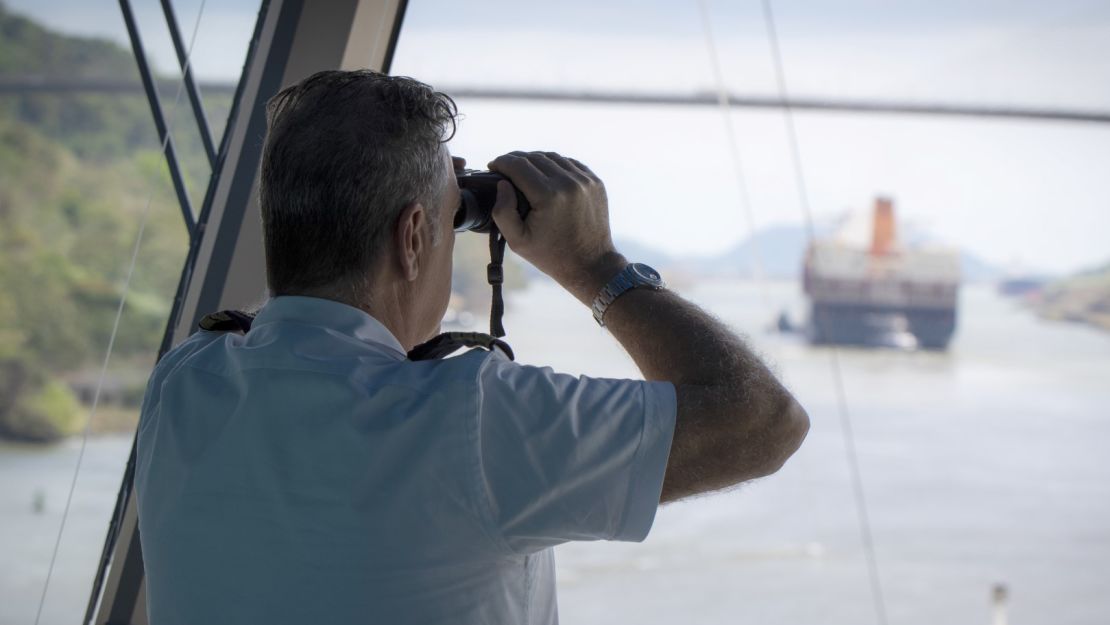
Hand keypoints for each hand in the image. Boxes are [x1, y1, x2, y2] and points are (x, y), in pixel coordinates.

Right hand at [487, 151, 625, 304]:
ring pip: (552, 157)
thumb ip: (502, 211)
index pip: (518, 165)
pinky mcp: (595, 182)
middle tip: (504, 168)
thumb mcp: (517, 240)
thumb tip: (502, 184)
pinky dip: (554, 166)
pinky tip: (545, 175)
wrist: (590, 264)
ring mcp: (585, 181)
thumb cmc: (551, 255)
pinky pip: (569, 164)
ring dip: (534, 161)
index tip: (492, 166)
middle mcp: (569, 183)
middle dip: (515, 160)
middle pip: (534, 158)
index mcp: (549, 196)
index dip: (501, 162)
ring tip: (523, 171)